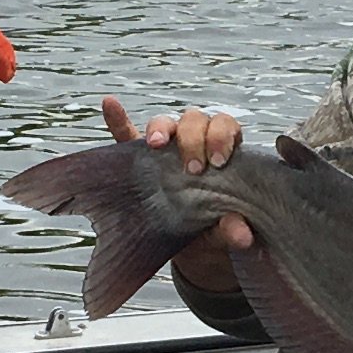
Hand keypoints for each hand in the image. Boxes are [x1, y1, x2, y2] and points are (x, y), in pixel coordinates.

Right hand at [102, 93, 254, 293]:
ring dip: (161, 128)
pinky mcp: (137, 161)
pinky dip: (117, 119)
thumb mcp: (222, 234)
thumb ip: (232, 230)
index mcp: (220, 154)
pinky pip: (125, 135)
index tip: (219, 161)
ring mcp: (164, 151)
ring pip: (166, 123)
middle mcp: (193, 144)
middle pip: (196, 120)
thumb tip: (242, 235)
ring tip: (156, 144)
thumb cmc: (210, 231)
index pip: (225, 127)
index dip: (222, 136)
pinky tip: (110, 104)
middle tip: (193, 168)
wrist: (185, 249)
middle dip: (194, 137)